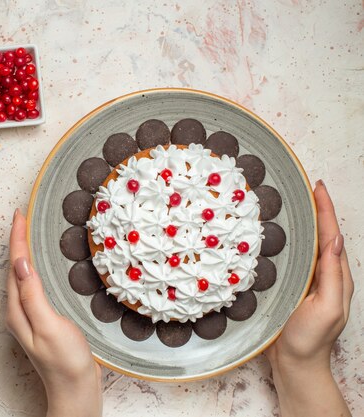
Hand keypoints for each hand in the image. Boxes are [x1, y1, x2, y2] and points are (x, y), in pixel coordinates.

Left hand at [6, 209, 101, 416]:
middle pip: (15, 267)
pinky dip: (36, 267)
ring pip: (23, 274)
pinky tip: (42, 263)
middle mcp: (19, 310)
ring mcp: (30, 314)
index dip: (17, 238)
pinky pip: (34, 284)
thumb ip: (33, 295)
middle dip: (18, 240)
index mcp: (18, 309)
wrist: (76, 388)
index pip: (15, 265)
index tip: (20, 215)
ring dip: (25, 251)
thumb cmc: (65, 362)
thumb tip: (21, 263)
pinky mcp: (42, 317)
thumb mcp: (49, 326)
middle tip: (24, 216)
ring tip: (29, 231)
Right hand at [266, 180, 353, 416]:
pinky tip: (275, 236)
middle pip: (320, 235)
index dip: (325, 210)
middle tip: (302, 188)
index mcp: (334, 276)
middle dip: (314, 210)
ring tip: (289, 204)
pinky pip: (292, 258)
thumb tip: (336, 240)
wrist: (294, 364)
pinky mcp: (290, 287)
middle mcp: (322, 274)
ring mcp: (306, 280)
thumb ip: (333, 275)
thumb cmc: (310, 339)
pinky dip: (287, 241)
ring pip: (305, 245)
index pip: (331, 235)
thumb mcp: (327, 307)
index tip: (316, 186)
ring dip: (300, 223)